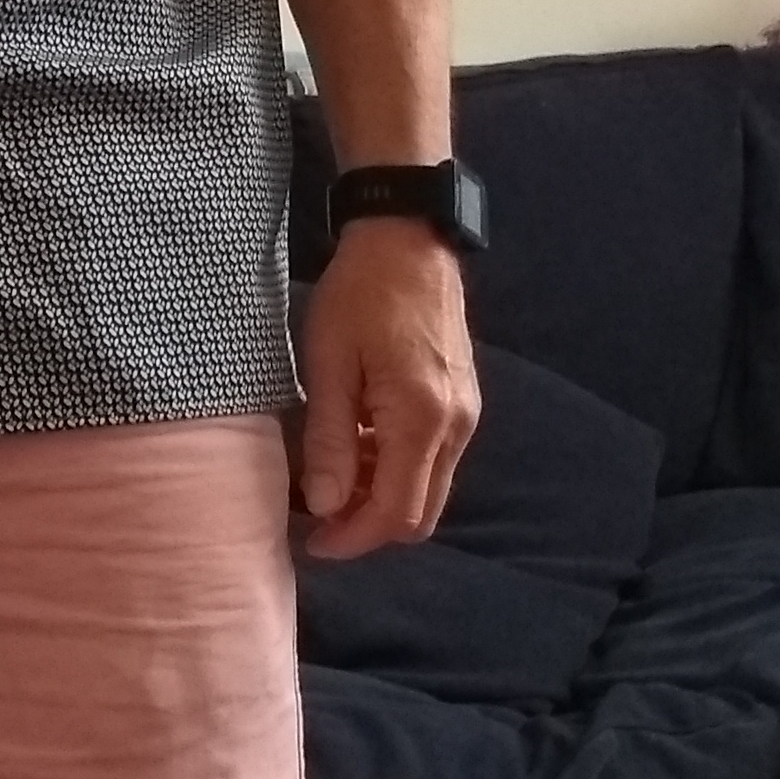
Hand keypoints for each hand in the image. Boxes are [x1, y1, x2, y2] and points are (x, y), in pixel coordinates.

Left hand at [292, 218, 478, 557]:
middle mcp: (457, 426)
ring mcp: (467, 414)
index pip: (396, 514)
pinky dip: (397, 469)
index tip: (313, 541)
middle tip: (319, 517)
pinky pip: (434, 459)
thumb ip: (329, 439)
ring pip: (429, 489)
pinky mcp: (464, 400)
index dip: (353, 539)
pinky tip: (359, 446)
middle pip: (421, 514)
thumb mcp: (329, 364)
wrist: (408, 237)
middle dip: (369, 527)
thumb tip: (326, 506)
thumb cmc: (361, 293)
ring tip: (332, 478)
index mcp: (422, 418)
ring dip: (382, 497)